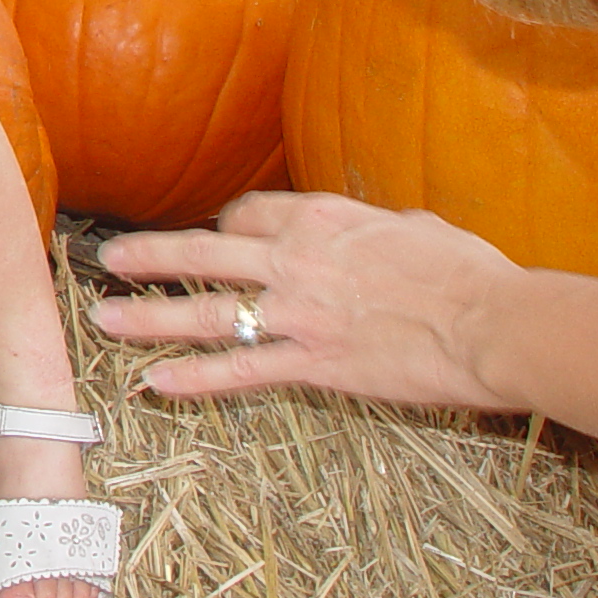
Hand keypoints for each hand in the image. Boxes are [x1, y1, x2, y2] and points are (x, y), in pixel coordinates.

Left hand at [91, 191, 521, 412]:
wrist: (494, 324)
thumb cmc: (471, 272)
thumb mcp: (416, 225)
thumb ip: (378, 225)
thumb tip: (382, 228)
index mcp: (319, 218)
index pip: (246, 214)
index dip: (224, 225)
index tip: (214, 236)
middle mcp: (294, 259)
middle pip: (203, 252)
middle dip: (150, 255)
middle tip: (108, 258)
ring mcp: (297, 313)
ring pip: (206, 312)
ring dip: (149, 316)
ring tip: (104, 319)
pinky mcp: (313, 364)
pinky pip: (241, 372)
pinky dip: (195, 379)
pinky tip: (158, 383)